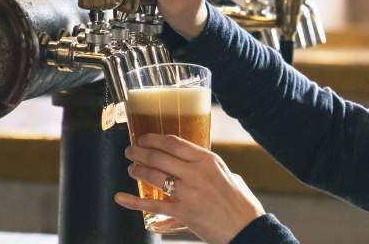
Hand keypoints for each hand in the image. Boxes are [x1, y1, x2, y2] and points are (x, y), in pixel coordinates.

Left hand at [114, 133, 264, 243]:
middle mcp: (196, 172)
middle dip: (140, 151)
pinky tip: (121, 198)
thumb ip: (207, 167)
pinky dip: (134, 201)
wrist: (248, 228)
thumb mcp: (227, 174)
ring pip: (154, 176)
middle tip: (130, 150)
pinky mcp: (183, 212)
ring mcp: (189, 192)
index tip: (143, 138)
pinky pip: (153, 205)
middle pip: (159, 156)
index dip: (153, 138)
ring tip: (131, 168)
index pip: (173, 142)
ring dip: (137, 170)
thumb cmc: (240, 202)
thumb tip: (193, 163)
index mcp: (207, 160)